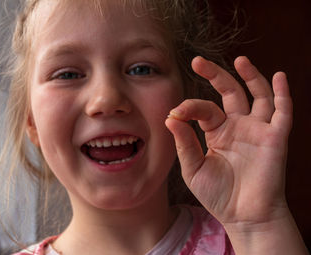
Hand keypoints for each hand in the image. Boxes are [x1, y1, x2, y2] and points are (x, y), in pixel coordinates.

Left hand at [165, 56, 292, 226]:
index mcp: (217, 132)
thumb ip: (184, 143)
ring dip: (250, 76)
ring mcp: (257, 130)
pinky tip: (279, 76)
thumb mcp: (193, 168)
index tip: (174, 112)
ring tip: (239, 59)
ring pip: (257, 95)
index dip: (189, 107)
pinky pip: (283, 112)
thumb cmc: (218, 194)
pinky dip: (282, 93)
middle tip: (197, 61)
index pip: (204, 109)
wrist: (243, 217)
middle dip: (215, 75)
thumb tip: (170, 117)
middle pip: (229, 92)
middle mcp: (238, 126)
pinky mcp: (275, 138)